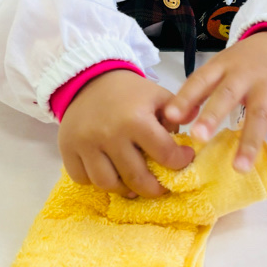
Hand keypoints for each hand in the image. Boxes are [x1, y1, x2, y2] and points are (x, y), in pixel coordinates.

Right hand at [58, 70, 194, 197]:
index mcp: (136, 120)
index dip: (180, 162)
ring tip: (134, 184)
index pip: (164, 154)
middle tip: (162, 186)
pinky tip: (109, 172)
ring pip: (108, 184)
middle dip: (155, 188)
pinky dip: (96, 181)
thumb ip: (179, 114)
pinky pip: (83, 179)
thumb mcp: (158, 95)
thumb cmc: (129, 91)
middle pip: (136, 178)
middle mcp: (110, 135)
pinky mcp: (68, 149)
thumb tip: (198, 133)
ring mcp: (86, 144)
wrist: (88, 78)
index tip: (185, 159)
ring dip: (124, 188)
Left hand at [164, 32, 266, 172]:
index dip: (185, 97)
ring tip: (240, 168)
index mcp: (222, 66)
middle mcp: (244, 75)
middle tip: (199, 139)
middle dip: (213, 116)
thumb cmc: (241, 64)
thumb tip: (175, 118)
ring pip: (260, 114)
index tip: (170, 116)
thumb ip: (196, 91)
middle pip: (228, 95)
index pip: (200, 80)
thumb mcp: (217, 68)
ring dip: (250, 142)